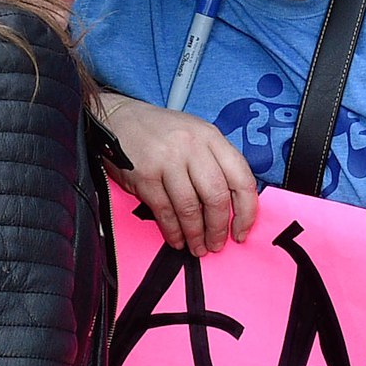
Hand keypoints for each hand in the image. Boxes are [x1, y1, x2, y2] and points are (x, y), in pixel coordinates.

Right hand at [100, 93, 258, 254]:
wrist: (119, 118)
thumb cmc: (160, 132)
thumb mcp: (196, 136)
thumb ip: (216, 164)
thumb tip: (233, 207)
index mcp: (211, 137)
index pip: (242, 179)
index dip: (246, 212)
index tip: (241, 231)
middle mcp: (192, 146)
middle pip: (217, 197)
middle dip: (218, 228)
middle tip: (216, 244)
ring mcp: (168, 160)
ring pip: (190, 208)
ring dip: (195, 234)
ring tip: (197, 247)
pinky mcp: (145, 174)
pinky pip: (165, 211)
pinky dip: (173, 231)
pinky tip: (177, 239)